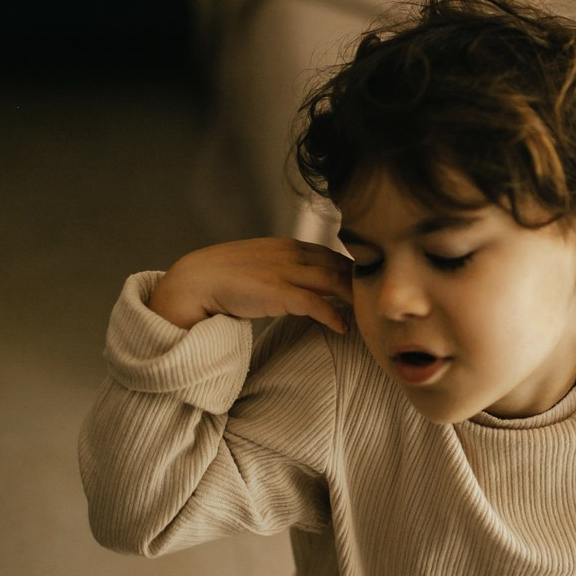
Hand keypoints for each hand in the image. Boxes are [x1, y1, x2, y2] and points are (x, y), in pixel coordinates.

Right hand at [148, 238, 354, 332]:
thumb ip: (284, 270)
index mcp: (289, 245)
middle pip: (341, 265)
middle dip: (363, 283)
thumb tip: (302, 287)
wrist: (195, 280)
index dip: (354, 271)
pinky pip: (316, 304)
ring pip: (335, 281)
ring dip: (355, 299)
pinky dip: (334, 317)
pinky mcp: (278, 293)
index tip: (369, 287)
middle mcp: (292, 254)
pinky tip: (343, 329)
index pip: (333, 254)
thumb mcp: (261, 265)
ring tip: (369, 317)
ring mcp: (286, 272)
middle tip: (379, 303)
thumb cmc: (225, 277)